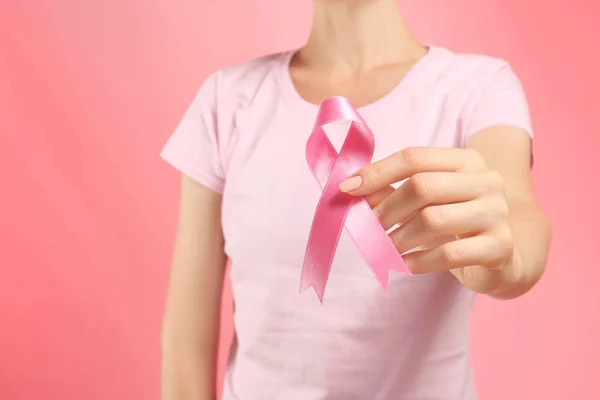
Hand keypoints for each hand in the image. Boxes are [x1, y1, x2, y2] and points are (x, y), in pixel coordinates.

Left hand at [339, 147, 517, 292]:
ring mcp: (496, 212)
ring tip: (385, 248)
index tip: (347, 189)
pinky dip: (419, 261)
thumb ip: (392, 192)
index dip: (377, 172)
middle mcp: (486, 180)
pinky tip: (405, 264)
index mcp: (466, 161)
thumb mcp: (426, 203)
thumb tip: (350, 189)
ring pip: (432, 220)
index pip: (414, 157)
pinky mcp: (499, 246)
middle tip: (369, 229)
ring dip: (399, 238)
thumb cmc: (454, 223)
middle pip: (422, 186)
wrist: (502, 257)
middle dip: (387, 209)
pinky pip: (449, 253)